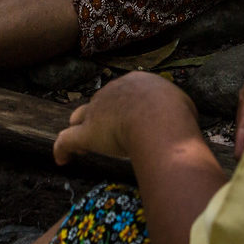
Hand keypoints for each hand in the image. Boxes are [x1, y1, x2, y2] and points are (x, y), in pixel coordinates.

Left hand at [53, 71, 198, 165]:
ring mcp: (97, 112)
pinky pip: (68, 141)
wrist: (160, 118)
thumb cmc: (175, 113)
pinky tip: (62, 160)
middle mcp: (113, 92)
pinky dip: (63, 150)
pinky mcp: (87, 133)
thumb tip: (181, 121)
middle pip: (100, 103)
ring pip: (82, 118)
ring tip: (80, 144)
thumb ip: (174, 111)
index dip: (123, 106)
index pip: (123, 93)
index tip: (126, 119)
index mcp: (135, 83)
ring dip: (81, 128)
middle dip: (100, 115)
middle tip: (102, 130)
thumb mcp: (181, 106)